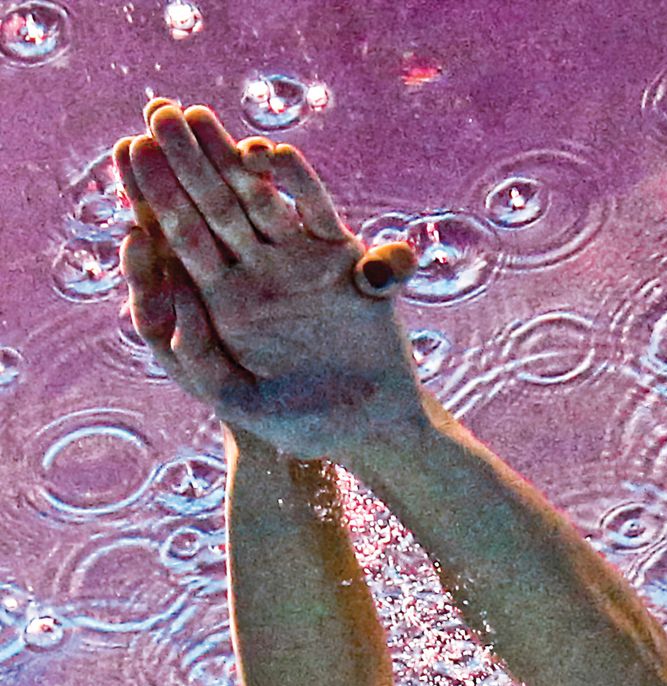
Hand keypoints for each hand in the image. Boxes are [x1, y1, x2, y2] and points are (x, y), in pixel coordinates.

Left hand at [113, 100, 423, 459]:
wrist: (374, 429)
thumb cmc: (307, 426)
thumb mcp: (240, 404)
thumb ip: (200, 359)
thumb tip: (175, 292)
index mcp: (223, 305)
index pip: (180, 242)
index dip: (156, 198)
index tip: (133, 155)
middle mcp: (256, 274)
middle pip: (212, 207)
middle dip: (185, 162)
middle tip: (160, 115)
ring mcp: (298, 260)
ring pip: (257, 197)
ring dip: (229, 157)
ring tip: (200, 118)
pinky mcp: (343, 257)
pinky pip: (315, 209)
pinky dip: (295, 181)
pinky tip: (270, 156)